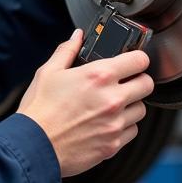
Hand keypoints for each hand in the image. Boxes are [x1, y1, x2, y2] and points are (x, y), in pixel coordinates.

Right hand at [18, 29, 154, 177]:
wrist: (34, 146)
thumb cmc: (39, 110)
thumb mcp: (48, 72)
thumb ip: (67, 50)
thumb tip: (78, 36)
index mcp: (98, 76)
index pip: (139, 60)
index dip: (137, 58)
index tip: (133, 61)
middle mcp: (112, 99)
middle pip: (147, 84)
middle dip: (138, 81)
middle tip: (125, 83)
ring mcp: (115, 123)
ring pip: (141, 109)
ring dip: (131, 105)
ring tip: (112, 105)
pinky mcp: (113, 144)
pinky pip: (132, 131)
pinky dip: (123, 126)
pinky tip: (106, 123)